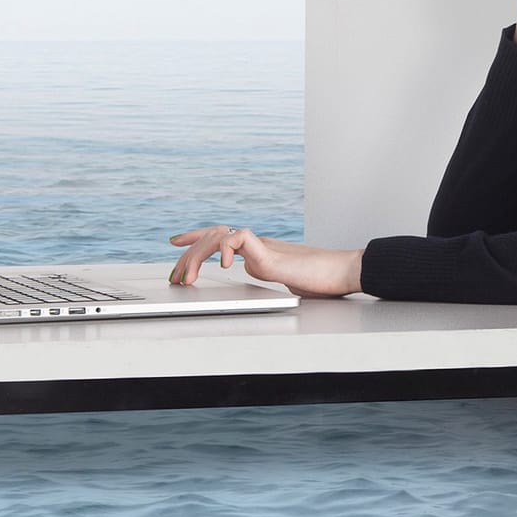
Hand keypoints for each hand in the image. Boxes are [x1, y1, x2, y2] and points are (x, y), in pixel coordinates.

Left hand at [168, 225, 362, 297]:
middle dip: (188, 253)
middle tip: (174, 274)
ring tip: (188, 276)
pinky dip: (227, 249)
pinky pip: (240, 238)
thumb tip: (247, 274)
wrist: (342, 274)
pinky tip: (224, 265)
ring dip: (198, 256)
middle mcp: (257, 245)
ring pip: (220, 236)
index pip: (220, 237)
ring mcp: (263, 247)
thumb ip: (264, 274)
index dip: (195, 238)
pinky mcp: (270, 253)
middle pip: (213, 236)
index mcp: (257, 251)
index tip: (175, 241)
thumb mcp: (282, 280)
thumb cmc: (320, 280)